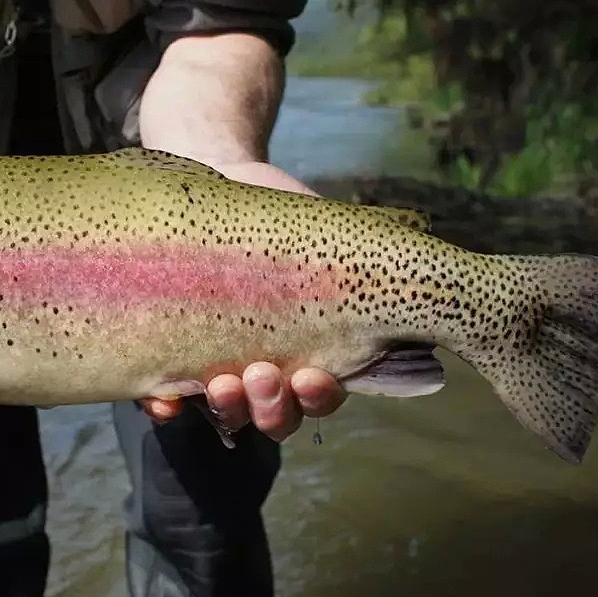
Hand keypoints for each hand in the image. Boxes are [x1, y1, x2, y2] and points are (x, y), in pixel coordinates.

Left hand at [141, 159, 347, 441]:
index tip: (313, 376)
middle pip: (275, 415)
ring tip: (220, 383)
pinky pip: (167, 396)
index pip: (321, 398)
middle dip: (271, 406)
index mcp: (313, 352)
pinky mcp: (174, 353)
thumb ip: (364, 268)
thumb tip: (435, 276)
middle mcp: (269, 369)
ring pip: (227, 410)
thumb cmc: (288, 215)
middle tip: (261, 376)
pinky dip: (165, 406)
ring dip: (227, 407)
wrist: (222, 182)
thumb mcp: (332, 239)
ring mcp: (220, 364)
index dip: (318, 398)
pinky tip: (162, 403)